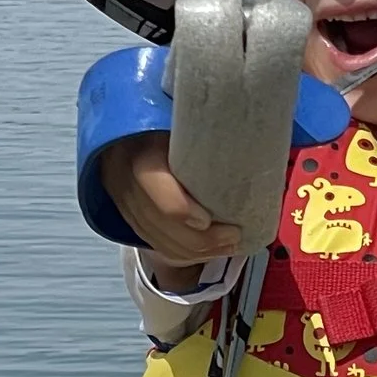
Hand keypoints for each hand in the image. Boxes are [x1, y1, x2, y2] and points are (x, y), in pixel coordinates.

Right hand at [97, 133, 250, 276]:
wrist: (125, 133)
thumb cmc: (165, 122)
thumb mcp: (180, 119)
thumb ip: (205, 127)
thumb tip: (251, 137)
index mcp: (138, 150)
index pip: (152, 184)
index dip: (180, 209)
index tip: (208, 218)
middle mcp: (126, 182)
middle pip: (161, 224)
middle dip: (201, 239)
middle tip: (235, 235)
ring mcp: (126, 206)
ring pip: (160, 242)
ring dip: (198, 252)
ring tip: (230, 245)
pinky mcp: (132, 220)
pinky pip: (159, 247)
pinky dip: (186, 256)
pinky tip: (211, 252)